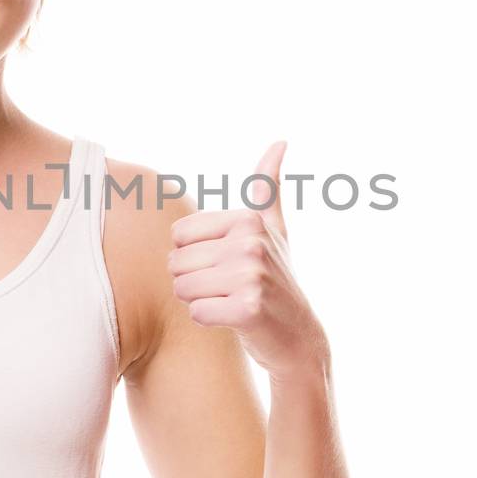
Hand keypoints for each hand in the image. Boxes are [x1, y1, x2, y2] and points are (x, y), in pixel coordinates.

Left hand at [167, 141, 328, 381]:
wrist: (299, 336)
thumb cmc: (277, 280)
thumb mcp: (273, 230)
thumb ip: (267, 188)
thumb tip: (280, 142)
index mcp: (248, 219)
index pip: (178, 235)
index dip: (193, 256)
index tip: (224, 264)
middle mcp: (252, 242)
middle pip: (177, 263)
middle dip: (195, 281)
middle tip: (228, 288)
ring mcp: (252, 276)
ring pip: (183, 289)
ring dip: (200, 301)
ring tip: (231, 301)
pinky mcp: (248, 310)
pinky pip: (197, 314)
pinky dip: (210, 321)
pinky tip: (235, 320)